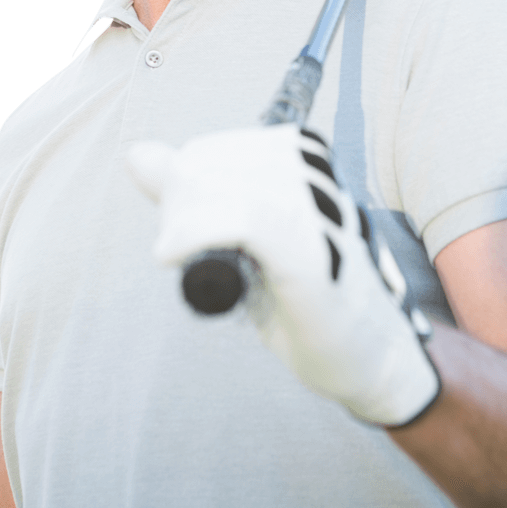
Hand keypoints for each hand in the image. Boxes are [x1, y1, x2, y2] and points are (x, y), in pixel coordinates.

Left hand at [127, 124, 439, 426]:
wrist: (368, 360)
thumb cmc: (304, 302)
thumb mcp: (244, 242)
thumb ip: (195, 196)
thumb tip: (138, 154)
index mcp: (309, 169)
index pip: (226, 147)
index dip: (187, 179)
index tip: (178, 227)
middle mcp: (321, 185)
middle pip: (223, 161)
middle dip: (180, 199)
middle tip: (174, 245)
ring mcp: (323, 220)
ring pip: (235, 186)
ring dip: (186, 218)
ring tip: (176, 252)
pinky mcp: (318, 261)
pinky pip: (252, 221)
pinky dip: (200, 232)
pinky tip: (177, 254)